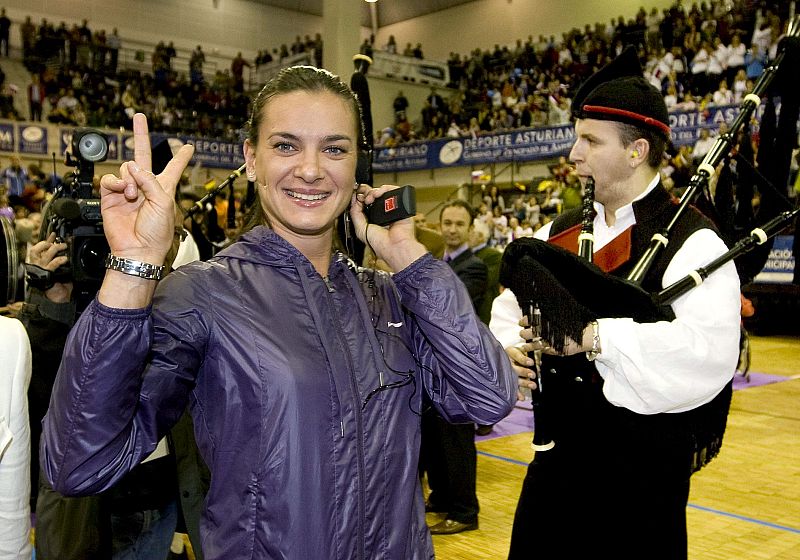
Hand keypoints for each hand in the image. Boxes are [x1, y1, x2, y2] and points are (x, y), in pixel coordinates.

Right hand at [26, 232, 71, 302]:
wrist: (60, 294)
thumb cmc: (58, 280)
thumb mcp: (56, 265)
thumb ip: (55, 255)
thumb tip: (58, 243)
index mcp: (37, 262)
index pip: (39, 247)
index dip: (46, 240)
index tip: (54, 234)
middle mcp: (36, 265)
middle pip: (36, 250)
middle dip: (47, 244)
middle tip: (58, 243)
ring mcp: (40, 270)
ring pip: (44, 255)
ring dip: (55, 249)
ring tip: (64, 247)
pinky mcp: (47, 275)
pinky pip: (52, 264)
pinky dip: (59, 260)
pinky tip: (65, 259)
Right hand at [98, 113, 193, 264]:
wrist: (138, 250)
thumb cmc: (157, 232)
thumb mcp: (164, 203)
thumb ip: (150, 181)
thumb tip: (132, 166)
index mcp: (163, 188)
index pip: (173, 167)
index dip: (181, 157)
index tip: (189, 147)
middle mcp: (145, 187)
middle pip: (143, 156)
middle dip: (141, 135)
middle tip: (139, 117)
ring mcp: (127, 191)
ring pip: (125, 168)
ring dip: (130, 179)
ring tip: (134, 196)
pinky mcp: (110, 197)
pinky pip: (110, 180)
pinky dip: (116, 183)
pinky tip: (124, 193)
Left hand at [349, 183, 425, 271]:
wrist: (395, 246)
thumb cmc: (381, 244)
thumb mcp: (360, 229)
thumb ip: (355, 213)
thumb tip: (354, 200)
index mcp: (372, 219)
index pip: (365, 203)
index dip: (359, 198)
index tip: (355, 196)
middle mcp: (382, 213)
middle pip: (373, 195)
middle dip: (365, 193)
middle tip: (361, 195)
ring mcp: (392, 208)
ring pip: (382, 192)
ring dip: (373, 191)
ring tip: (370, 198)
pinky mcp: (401, 204)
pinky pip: (393, 190)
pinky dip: (385, 189)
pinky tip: (378, 195)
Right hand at [505, 344, 537, 400]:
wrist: (497, 360)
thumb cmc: (514, 353)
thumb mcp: (521, 348)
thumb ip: (531, 346)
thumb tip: (542, 343)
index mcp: (510, 352)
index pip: (516, 355)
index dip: (523, 359)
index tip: (531, 362)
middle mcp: (507, 362)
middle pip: (515, 368)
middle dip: (524, 372)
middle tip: (532, 375)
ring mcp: (506, 372)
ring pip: (514, 378)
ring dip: (524, 383)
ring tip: (533, 386)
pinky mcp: (506, 381)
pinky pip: (511, 388)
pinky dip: (517, 394)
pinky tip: (522, 398)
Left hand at [519, 318, 594, 355]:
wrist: (587, 335)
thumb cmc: (575, 323)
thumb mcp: (562, 315)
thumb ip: (551, 316)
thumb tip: (539, 313)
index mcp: (550, 319)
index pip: (532, 319)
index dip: (525, 321)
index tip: (521, 322)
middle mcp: (550, 330)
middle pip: (531, 332)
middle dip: (525, 333)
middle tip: (522, 333)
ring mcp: (552, 341)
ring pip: (535, 344)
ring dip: (528, 345)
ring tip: (524, 346)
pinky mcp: (555, 349)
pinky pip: (543, 351)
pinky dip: (538, 351)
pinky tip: (535, 350)